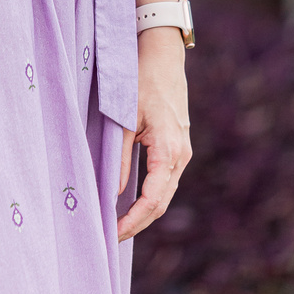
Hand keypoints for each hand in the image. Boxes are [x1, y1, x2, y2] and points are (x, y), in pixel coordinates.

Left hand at [117, 27, 191, 240]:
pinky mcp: (178, 147)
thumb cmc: (140, 82)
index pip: (152, 200)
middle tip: (111, 237)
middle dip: (138, 223)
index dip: (133, 221)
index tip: (112, 234)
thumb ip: (119, 158)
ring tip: (119, 225)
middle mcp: (181, 156)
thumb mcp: (123, 119)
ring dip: (144, 212)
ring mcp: (182, 152)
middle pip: (161, 203)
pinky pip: (165, 180)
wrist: (162, 57)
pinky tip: (132, 202)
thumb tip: (112, 193)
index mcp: (169, 151)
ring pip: (165, 193)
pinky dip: (150, 196)